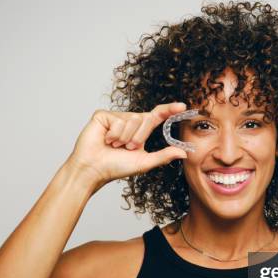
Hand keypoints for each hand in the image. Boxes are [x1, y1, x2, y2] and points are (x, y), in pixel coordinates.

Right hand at [67, 102, 188, 187]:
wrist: (94, 169)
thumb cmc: (116, 167)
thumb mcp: (144, 162)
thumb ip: (163, 156)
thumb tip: (184, 153)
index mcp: (140, 130)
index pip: (157, 116)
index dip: (170, 110)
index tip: (182, 107)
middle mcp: (129, 121)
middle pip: (146, 118)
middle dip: (139, 137)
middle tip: (126, 148)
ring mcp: (116, 117)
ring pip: (132, 119)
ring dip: (125, 138)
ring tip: (114, 145)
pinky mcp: (103, 115)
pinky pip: (118, 120)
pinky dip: (114, 134)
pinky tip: (106, 140)